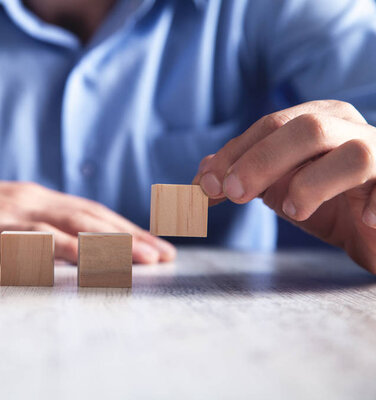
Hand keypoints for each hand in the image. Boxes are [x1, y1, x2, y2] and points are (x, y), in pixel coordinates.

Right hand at [0, 166, 174, 263]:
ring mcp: (10, 210)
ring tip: (146, 260)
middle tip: (167, 256)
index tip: (156, 246)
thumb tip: (55, 252)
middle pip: (93, 218)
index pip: (91, 213)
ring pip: (72, 225)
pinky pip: (32, 239)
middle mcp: (29, 199)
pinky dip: (63, 249)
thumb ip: (25, 231)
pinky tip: (87, 259)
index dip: (127, 229)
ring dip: (112, 242)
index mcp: (33, 198)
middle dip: (134, 237)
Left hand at [193, 100, 375, 272]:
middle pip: (306, 128)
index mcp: (318, 120)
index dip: (233, 154)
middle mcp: (350, 129)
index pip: (271, 125)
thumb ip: (245, 176)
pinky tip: (363, 220)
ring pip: (353, 154)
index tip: (205, 185)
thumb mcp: (279, 189)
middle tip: (232, 193)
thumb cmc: (328, 204)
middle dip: (261, 161)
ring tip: (291, 210)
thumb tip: (203, 173)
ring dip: (311, 184)